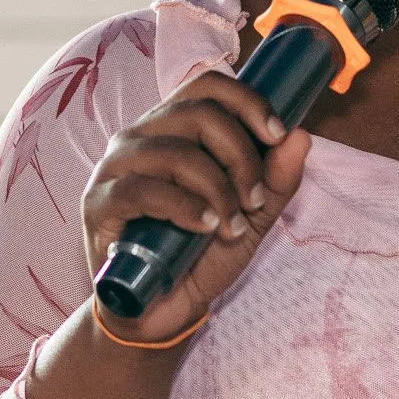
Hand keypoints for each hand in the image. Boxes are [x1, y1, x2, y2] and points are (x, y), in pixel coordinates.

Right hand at [79, 70, 312, 346]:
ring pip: (173, 152)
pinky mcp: (97, 204)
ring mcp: (113, 168)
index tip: (277, 135)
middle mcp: (139, 138)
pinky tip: (205, 228)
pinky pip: (142, 189)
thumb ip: (274, 181)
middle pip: (197, 114)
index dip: (247, 102)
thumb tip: (301, 137)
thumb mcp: (250, 219)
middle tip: (253, 200)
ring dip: (217, 189)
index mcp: (173, 130)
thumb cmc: (199, 256)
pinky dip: (184, 207)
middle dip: (240, 155)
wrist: (162, 311)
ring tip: (231, 226)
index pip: (207, 86)